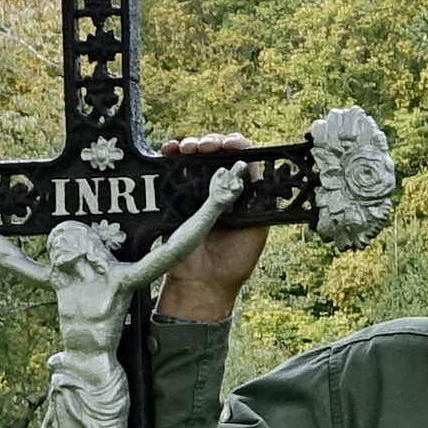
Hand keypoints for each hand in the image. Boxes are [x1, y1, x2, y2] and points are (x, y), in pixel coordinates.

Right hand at [155, 133, 268, 321]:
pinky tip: (169, 149)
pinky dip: (170, 156)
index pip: (242, 159)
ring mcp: (198, 193)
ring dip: (192, 145)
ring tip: (188, 147)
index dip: (236, 146)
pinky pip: (172, 172)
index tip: (229, 144)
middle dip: (212, 143)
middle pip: (217, 153)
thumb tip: (253, 168)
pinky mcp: (176, 200)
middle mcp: (221, 190)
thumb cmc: (234, 262)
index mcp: (243, 195)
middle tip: (207, 147)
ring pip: (195, 158)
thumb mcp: (256, 228)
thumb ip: (257, 199)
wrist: (203, 285)